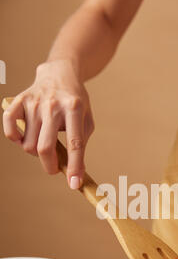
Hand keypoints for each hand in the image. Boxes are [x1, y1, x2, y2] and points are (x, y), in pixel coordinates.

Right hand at [3, 59, 93, 188]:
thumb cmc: (75, 103)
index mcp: (74, 108)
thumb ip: (81, 145)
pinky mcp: (19, 101)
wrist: (59, 73)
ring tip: (44, 142)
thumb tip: (75, 175)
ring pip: (28, 144)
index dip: (75, 166)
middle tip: (54, 169)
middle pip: (45, 147)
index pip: (74, 143)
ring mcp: (34, 102)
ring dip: (36, 152)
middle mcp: (53, 105)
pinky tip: (26, 137)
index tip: (74, 184)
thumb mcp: (87, 120)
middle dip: (50, 166)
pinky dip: (16, 139)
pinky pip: (10, 128)